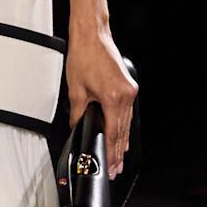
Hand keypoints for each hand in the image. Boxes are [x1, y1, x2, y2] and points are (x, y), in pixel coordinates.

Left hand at [65, 24, 137, 179]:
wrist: (92, 35)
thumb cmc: (84, 57)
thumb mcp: (76, 90)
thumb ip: (78, 114)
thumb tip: (77, 127)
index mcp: (113, 98)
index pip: (111, 134)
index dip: (109, 153)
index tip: (109, 166)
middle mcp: (126, 95)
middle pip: (122, 132)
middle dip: (117, 153)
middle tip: (114, 170)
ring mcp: (130, 90)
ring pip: (126, 123)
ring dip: (122, 142)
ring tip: (118, 159)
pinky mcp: (129, 86)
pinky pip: (127, 113)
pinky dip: (123, 126)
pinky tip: (122, 137)